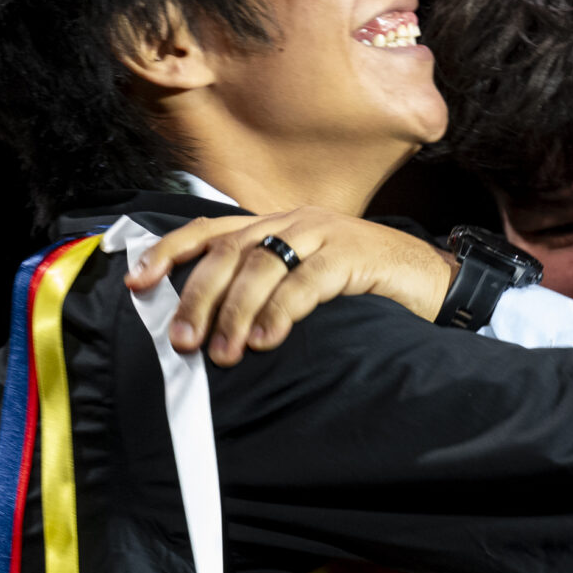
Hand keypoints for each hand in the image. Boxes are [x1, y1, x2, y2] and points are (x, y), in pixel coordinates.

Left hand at [123, 209, 457, 363]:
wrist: (433, 281)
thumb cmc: (364, 289)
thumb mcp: (305, 283)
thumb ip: (264, 292)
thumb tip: (208, 329)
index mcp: (276, 224)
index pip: (210, 230)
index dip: (170, 252)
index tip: (138, 282)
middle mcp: (293, 221)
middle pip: (229, 250)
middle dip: (198, 295)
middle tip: (184, 340)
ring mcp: (324, 233)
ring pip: (262, 264)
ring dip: (236, 311)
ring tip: (224, 351)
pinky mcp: (354, 254)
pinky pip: (307, 280)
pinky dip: (282, 311)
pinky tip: (269, 339)